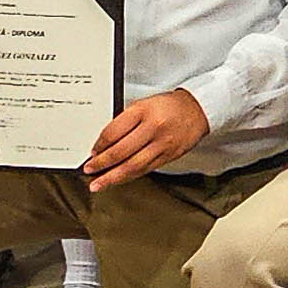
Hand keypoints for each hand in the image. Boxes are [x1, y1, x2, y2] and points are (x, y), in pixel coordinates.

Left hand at [81, 88, 210, 191]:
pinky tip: (120, 179)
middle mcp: (153, 128)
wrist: (197, 110)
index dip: (99, 145)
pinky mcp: (168, 156)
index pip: (114, 132)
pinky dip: (129, 176)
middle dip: (102, 163)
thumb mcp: (143, 104)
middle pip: (121, 151)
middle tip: (89, 170)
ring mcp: (162, 144)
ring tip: (99, 183)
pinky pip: (145, 170)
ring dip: (113, 177)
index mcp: (143, 111)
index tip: (92, 152)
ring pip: (133, 166)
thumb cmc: (169, 106)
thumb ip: (125, 121)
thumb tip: (105, 142)